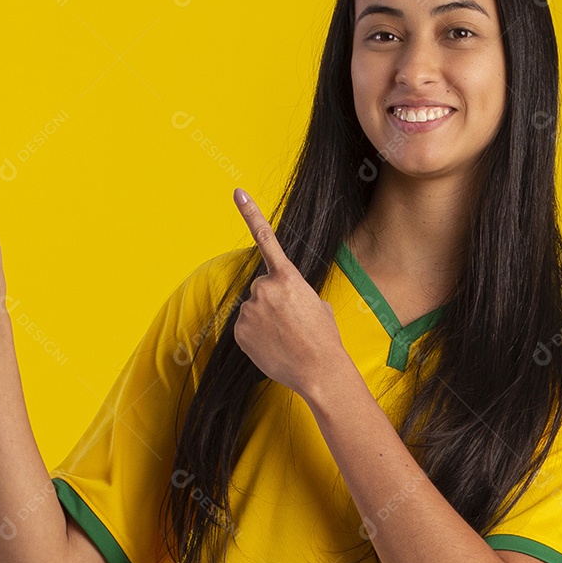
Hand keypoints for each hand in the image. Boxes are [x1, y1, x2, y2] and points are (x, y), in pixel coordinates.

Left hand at [231, 187, 350, 399]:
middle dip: (273, 301)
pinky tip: (272, 346)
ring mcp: (249, 310)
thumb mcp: (317, 305)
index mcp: (287, 277)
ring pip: (253, 309)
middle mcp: (264, 288)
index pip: (266, 239)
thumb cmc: (324, 338)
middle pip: (262, 288)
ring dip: (265, 320)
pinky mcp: (239, 330)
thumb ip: (295, 293)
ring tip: (285, 338)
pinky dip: (255, 336)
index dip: (251, 213)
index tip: (237, 192)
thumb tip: (283, 301)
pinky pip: (244, 328)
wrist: (319, 370)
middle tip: (292, 323)